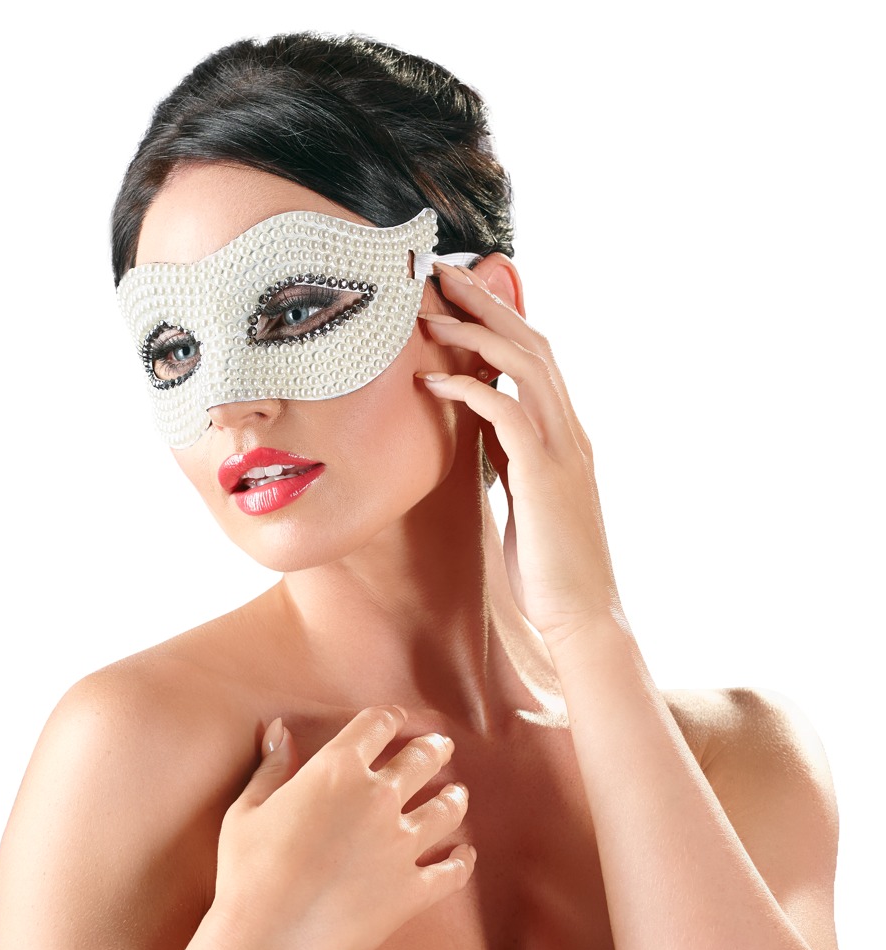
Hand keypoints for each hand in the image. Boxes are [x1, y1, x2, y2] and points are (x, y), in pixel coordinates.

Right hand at [211, 706, 474, 949]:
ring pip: (446, 809)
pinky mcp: (412, 888)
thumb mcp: (248, 809)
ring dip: (454, 797)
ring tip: (457, 794)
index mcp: (337, 769)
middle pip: (421, 759)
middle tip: (440, 746)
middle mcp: (378, 797)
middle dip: (433, 748)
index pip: (376, 725)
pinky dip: (462, 861)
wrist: (266, 938)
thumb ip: (271, 766)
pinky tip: (465, 854)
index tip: (397, 719)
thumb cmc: (248, 873)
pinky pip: (452, 871)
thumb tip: (279, 729)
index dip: (390, 717)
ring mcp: (400, 843)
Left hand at [419, 261, 621, 644]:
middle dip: (487, 301)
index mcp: (566, 434)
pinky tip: (432, 384)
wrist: (582, 615)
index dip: (501, 317)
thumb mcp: (529, 494)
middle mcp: (570, 431)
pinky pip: (506, 415)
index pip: (537, 356)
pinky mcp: (544, 477)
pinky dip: (469, 390)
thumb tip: (486, 427)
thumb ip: (514, 454)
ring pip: (523, 366)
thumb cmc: (550, 562)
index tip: (461, 292)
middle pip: (532, 343)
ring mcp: (562, 451)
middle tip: (443, 271)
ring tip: (429, 314)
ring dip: (475, 333)